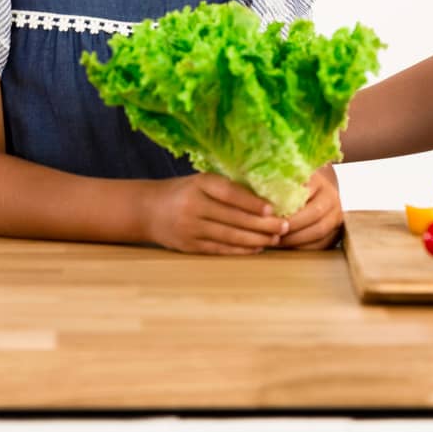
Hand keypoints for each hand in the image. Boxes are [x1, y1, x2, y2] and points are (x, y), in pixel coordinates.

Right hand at [142, 173, 288, 254]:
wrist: (148, 210)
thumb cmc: (183, 191)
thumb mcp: (201, 181)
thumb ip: (227, 187)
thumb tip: (266, 197)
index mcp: (199, 184)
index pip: (229, 193)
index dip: (252, 202)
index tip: (273, 209)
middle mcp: (193, 206)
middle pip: (233, 218)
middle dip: (262, 224)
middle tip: (284, 227)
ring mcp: (190, 228)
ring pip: (229, 236)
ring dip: (255, 239)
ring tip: (275, 239)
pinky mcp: (189, 246)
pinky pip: (220, 249)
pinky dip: (240, 250)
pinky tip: (256, 248)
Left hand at [277, 165, 343, 250]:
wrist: (316, 192)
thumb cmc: (293, 187)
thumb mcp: (287, 181)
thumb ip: (276, 186)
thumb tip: (255, 197)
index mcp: (318, 181)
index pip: (305, 193)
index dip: (287, 206)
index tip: (270, 215)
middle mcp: (331, 197)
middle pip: (314, 214)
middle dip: (291, 226)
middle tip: (272, 232)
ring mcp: (336, 215)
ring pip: (319, 231)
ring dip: (296, 239)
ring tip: (277, 241)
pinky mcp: (336, 232)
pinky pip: (321, 244)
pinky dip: (303, 248)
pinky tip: (288, 248)